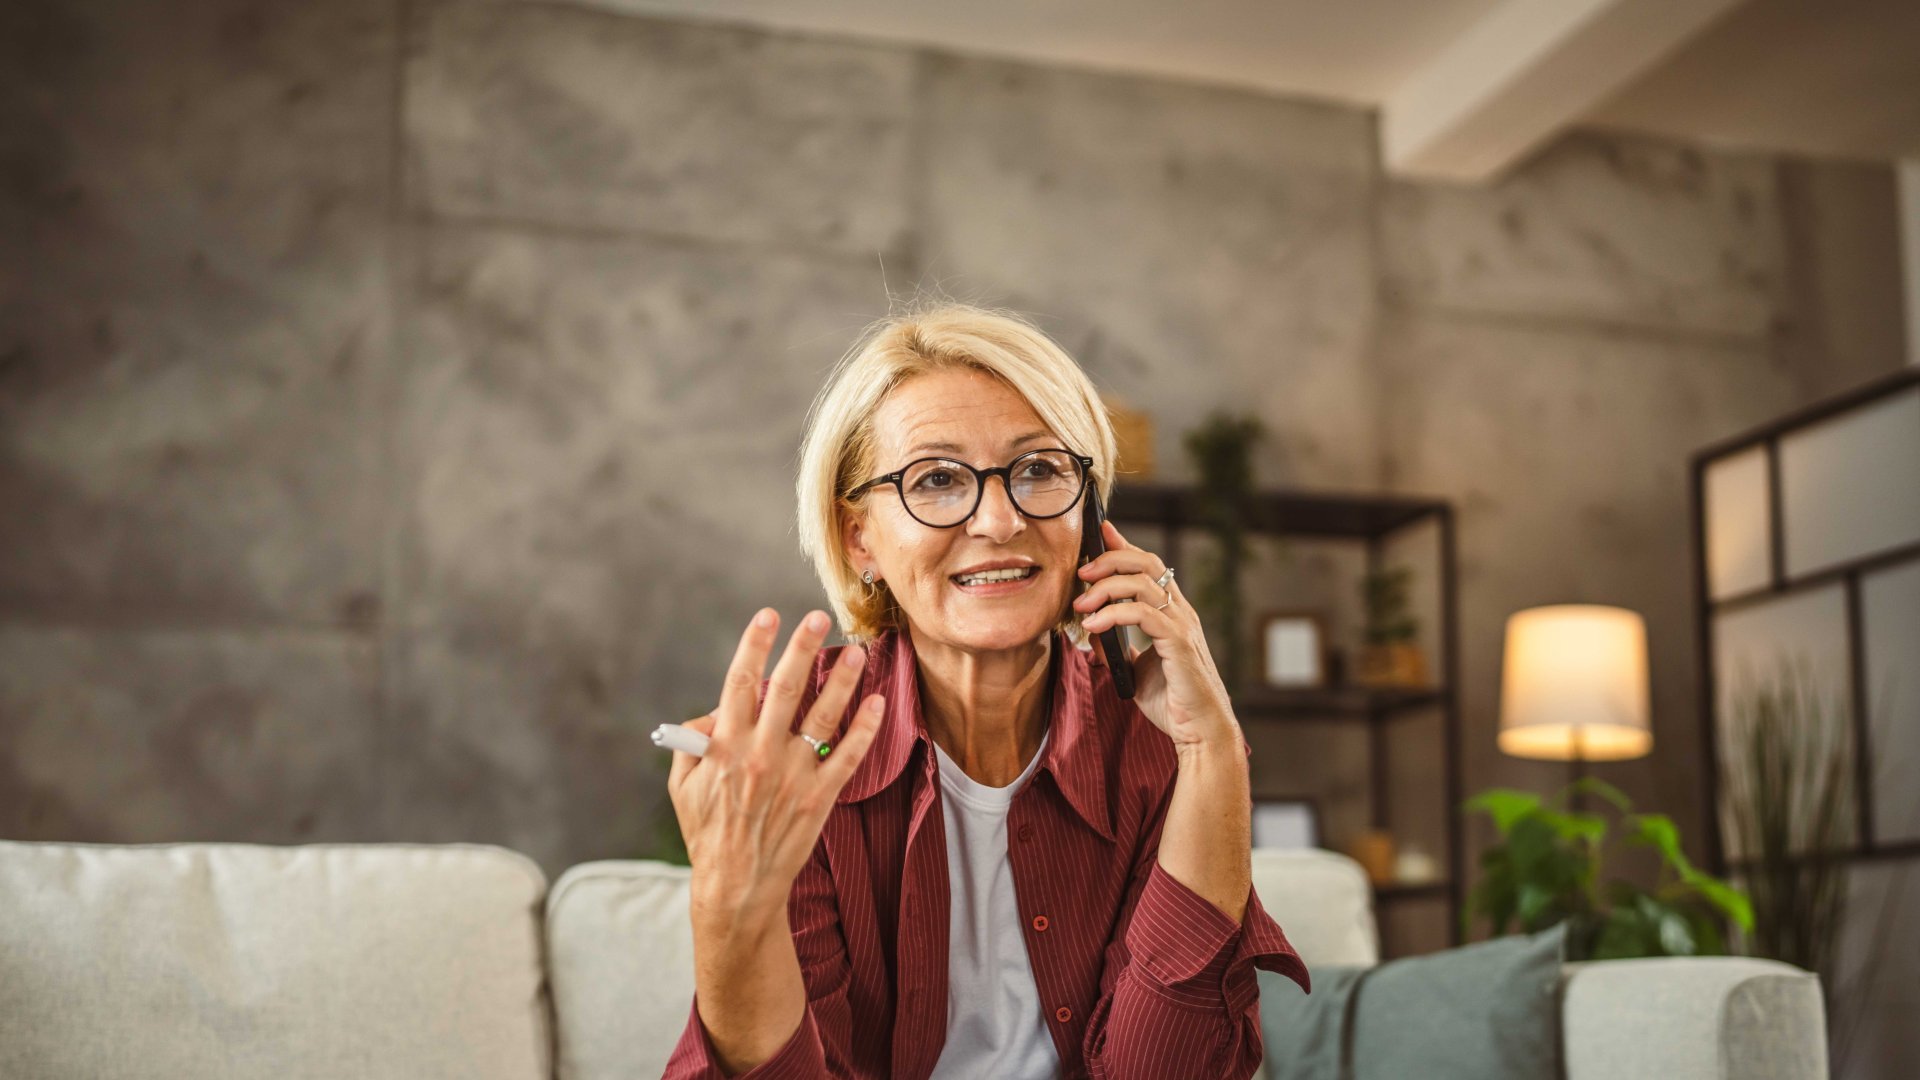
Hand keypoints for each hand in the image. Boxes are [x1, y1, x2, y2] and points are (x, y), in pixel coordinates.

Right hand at [666, 608, 885, 917]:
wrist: (736, 887)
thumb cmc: (707, 833)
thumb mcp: (681, 785)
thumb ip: (693, 741)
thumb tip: (716, 709)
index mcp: (724, 745)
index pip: (740, 682)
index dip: (755, 645)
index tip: (768, 616)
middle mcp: (760, 753)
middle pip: (786, 687)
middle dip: (803, 647)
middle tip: (819, 617)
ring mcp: (793, 775)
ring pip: (823, 715)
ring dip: (843, 680)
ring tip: (858, 653)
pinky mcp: (819, 797)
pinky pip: (847, 756)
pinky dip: (865, 729)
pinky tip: (879, 704)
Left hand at [1073, 519, 1239, 750]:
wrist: (1200, 732)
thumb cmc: (1173, 702)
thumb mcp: (1137, 669)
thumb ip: (1120, 648)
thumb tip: (1093, 633)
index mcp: (1172, 613)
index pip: (1148, 566)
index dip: (1123, 545)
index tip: (1099, 531)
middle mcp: (1180, 612)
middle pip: (1146, 562)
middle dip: (1109, 559)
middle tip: (1081, 573)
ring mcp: (1182, 625)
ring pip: (1142, 583)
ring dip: (1105, 588)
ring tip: (1081, 605)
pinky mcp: (1179, 642)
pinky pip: (1143, 614)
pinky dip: (1113, 615)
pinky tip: (1093, 626)